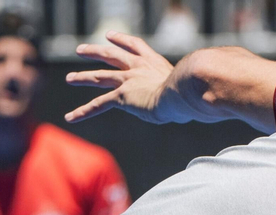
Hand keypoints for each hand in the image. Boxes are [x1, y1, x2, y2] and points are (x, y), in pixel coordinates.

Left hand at [65, 33, 188, 124]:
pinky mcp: (121, 97)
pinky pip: (98, 104)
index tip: (110, 35)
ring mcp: (127, 81)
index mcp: (154, 63)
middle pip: (111, 55)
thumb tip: (206, 99)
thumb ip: (190, 89)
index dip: (121, 39)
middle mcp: (138, 68)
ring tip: (70, 78)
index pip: (135, 46)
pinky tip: (70, 117)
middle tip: (81, 49)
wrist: (181, 93)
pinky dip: (83, 112)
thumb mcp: (190, 87)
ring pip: (99, 77)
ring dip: (82, 77)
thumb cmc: (192, 91)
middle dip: (95, 51)